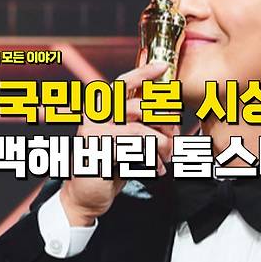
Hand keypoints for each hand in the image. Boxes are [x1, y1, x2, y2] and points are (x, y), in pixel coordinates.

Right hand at [60, 61, 177, 225]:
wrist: (85, 195)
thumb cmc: (110, 163)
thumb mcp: (126, 137)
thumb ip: (140, 121)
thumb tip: (170, 111)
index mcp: (101, 107)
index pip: (123, 83)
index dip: (143, 73)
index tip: (162, 66)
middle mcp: (95, 115)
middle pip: (138, 106)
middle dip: (164, 122)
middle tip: (175, 136)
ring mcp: (95, 132)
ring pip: (141, 131)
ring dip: (161, 146)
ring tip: (167, 157)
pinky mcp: (99, 152)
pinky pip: (135, 151)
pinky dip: (152, 160)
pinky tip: (156, 169)